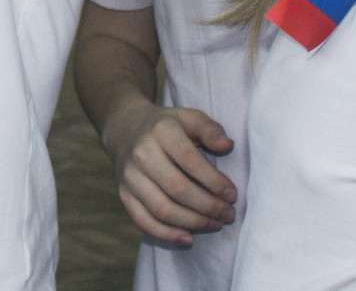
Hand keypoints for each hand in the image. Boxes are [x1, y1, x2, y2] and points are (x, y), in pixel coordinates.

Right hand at [103, 100, 237, 245]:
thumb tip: (227, 146)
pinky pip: (143, 221)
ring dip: (192, 223)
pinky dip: (166, 234)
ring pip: (162, 209)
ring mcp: (130, 176)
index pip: (189, 160)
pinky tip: (188, 238)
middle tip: (228, 214)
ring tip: (214, 225)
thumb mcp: (189, 118)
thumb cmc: (168, 127)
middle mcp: (141, 153)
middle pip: (177, 189)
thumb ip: (210, 129)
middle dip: (208, 207)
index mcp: (161, 131)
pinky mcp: (124, 194)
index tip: (232, 195)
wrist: (126, 129)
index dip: (213, 181)